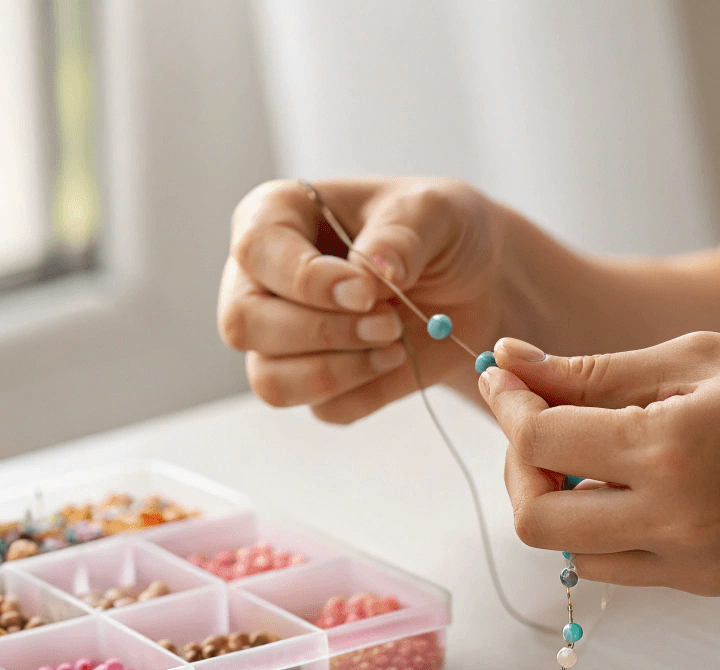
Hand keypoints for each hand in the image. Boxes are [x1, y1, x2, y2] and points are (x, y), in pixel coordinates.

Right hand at [220, 178, 502, 422]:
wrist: (474, 283)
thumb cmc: (439, 230)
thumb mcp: (433, 210)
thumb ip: (400, 234)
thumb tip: (372, 271)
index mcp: (274, 217)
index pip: (254, 252)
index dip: (305, 280)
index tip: (366, 292)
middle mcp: (261, 281)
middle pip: (244, 324)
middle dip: (321, 332)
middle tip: (389, 322)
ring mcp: (280, 340)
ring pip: (270, 380)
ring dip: (338, 371)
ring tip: (395, 344)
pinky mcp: (314, 384)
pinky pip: (322, 408)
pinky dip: (364, 392)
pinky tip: (396, 359)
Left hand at [478, 332, 719, 592]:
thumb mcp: (699, 355)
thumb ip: (594, 372)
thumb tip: (510, 362)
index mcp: (669, 450)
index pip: (537, 444)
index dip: (507, 404)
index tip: (506, 375)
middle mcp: (672, 521)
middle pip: (533, 520)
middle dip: (518, 467)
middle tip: (542, 422)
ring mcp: (690, 564)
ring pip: (569, 553)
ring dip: (557, 502)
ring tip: (596, 453)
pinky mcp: (707, 584)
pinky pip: (620, 566)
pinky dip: (602, 527)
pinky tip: (634, 483)